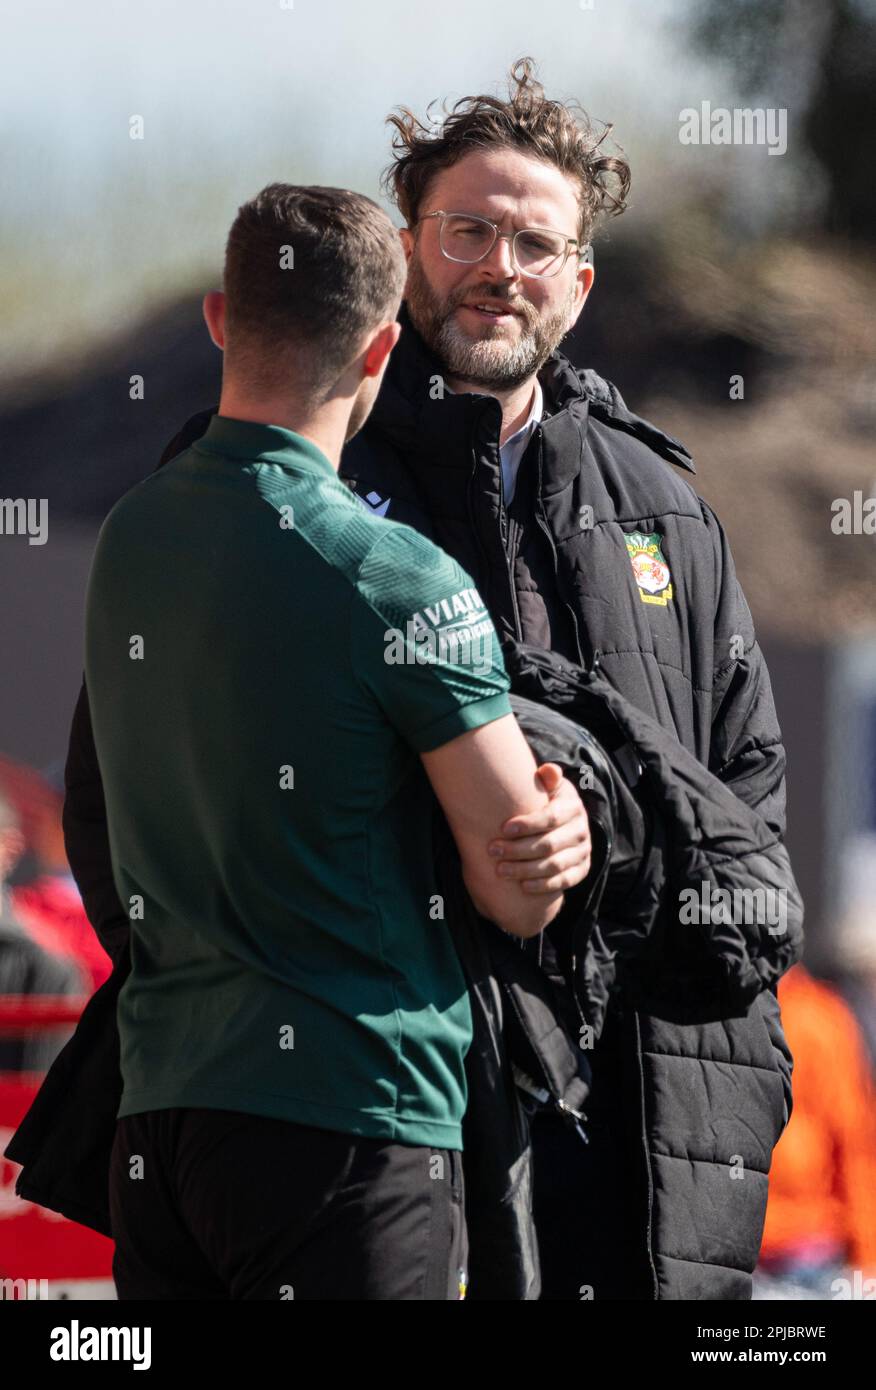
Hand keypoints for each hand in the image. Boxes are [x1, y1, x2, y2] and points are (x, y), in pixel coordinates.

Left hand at [487, 763, 591, 892]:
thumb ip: (547, 778)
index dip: (527, 824)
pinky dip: (543, 885)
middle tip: (493, 851)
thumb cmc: (547, 801)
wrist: (566, 823)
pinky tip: (522, 886)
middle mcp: (581, 831)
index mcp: (573, 808)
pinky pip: (564, 881)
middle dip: (518, 849)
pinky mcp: (581, 870)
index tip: (503, 829)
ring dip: (525, 870)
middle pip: (549, 844)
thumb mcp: (549, 786)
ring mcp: (583, 852)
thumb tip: (548, 770)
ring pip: (554, 865)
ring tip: (500, 870)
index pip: (551, 818)